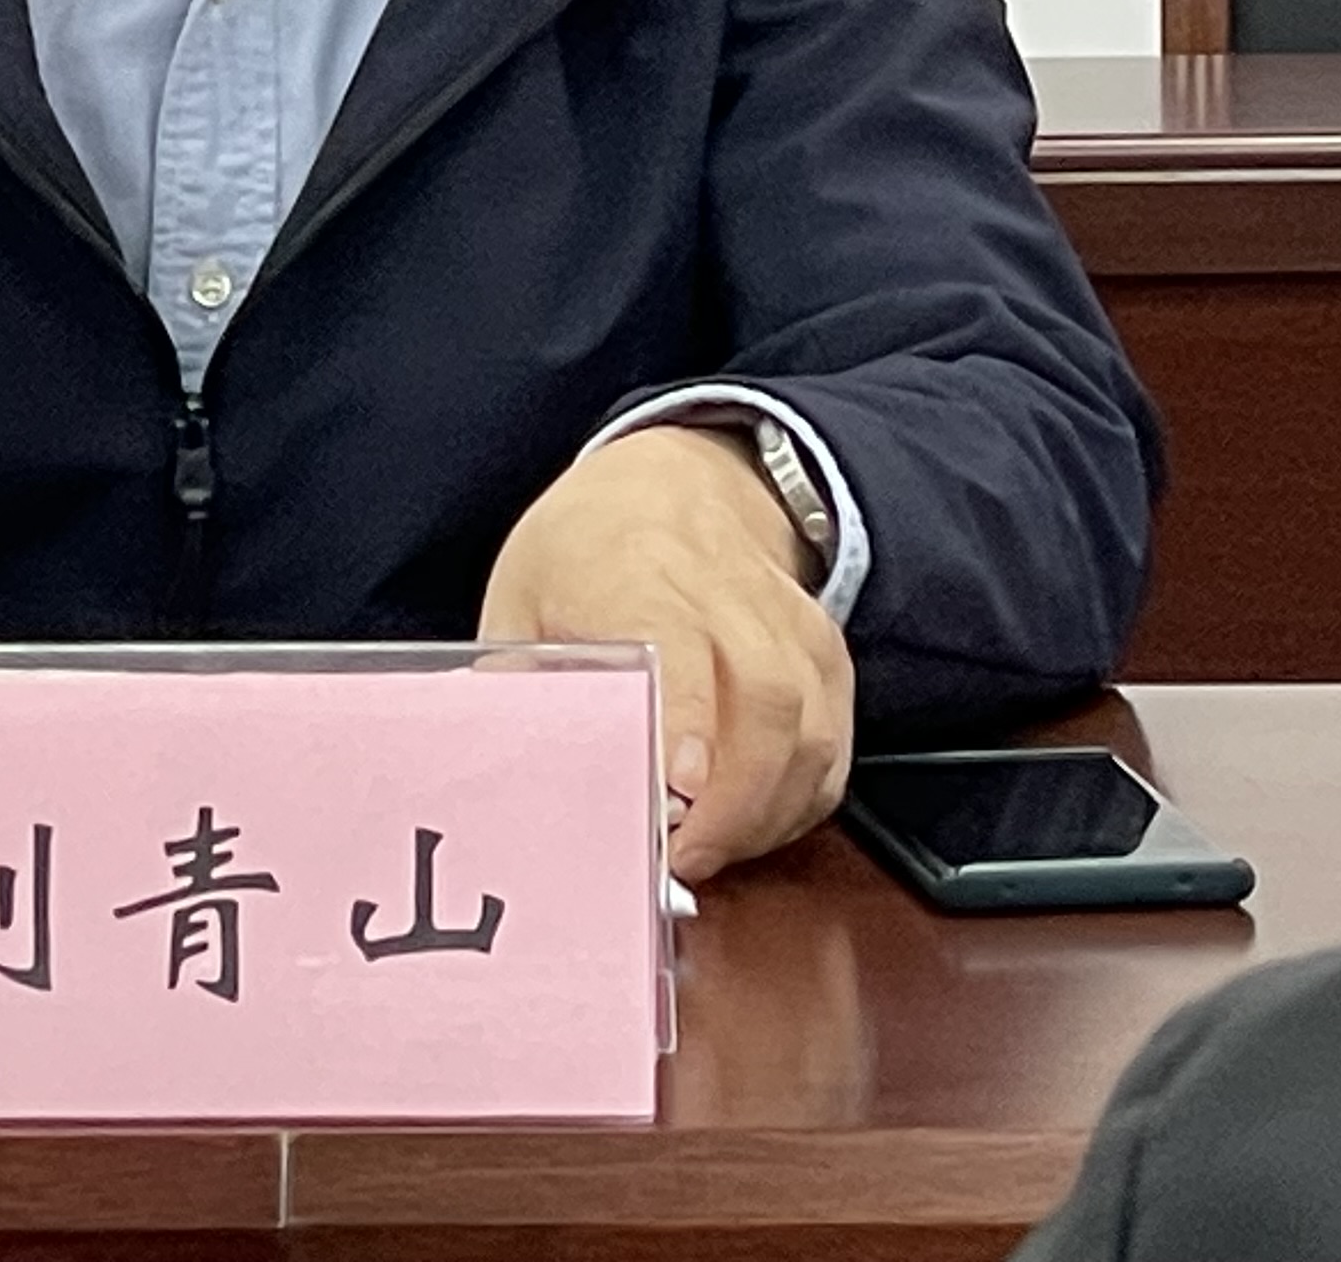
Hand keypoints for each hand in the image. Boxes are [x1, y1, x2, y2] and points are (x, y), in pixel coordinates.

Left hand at [480, 423, 853, 883]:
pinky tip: (754, 827)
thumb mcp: (522, 593)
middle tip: (684, 860)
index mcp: (641, 578)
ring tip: (712, 854)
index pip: (681, 651)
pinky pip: (832, 744)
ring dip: (768, 813)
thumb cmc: (588, 546)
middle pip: (767, 703)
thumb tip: (507, 770)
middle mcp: (728, 600)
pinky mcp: (822, 655)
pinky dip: (800, 801)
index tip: (673, 792)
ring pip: (811, 731)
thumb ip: (518, 682)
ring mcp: (786, 627)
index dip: (686, 727)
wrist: (676, 480)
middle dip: (735, 801)